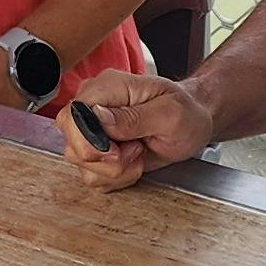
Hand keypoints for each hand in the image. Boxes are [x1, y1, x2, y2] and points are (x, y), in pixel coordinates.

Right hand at [59, 69, 211, 191]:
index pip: (72, 116)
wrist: (194, 123)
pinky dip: (116, 177)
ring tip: (139, 152)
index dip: (89, 142)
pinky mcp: (98, 150)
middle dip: (107, 162)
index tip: (118, 151)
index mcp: (108, 87)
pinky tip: (134, 161)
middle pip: (73, 146)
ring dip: (115, 171)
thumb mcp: (170, 113)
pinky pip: (93, 175)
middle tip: (135, 151)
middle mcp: (94, 106)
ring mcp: (93, 129)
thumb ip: (134, 116)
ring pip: (82, 165)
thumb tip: (99, 116)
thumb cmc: (187, 112)